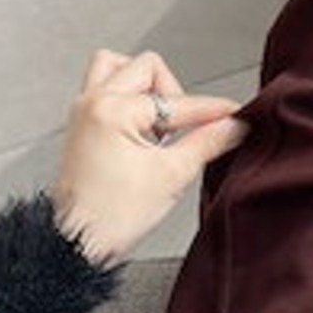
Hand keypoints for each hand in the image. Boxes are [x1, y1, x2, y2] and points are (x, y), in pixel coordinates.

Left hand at [49, 49, 252, 265]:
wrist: (77, 244)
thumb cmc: (109, 217)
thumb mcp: (172, 175)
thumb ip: (208, 142)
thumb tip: (234, 126)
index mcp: (112, 111)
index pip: (178, 102)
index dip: (213, 111)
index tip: (236, 117)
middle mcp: (92, 103)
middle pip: (147, 68)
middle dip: (175, 95)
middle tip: (187, 128)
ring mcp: (83, 112)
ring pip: (119, 68)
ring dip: (146, 88)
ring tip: (159, 124)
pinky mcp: (81, 125)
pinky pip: (106, 90)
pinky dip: (130, 100)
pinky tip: (143, 132)